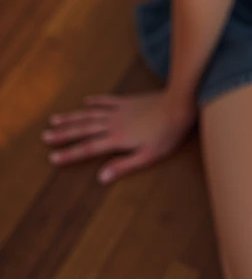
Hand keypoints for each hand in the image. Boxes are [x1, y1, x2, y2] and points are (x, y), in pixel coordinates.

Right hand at [41, 90, 196, 184]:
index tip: (52, 158)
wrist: (179, 104)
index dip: (69, 153)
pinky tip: (85, 101)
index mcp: (116, 139)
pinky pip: (106, 100)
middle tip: (44, 136)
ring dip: (71, 117)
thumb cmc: (167, 134)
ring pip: (89, 114)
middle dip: (63, 134)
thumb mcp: (148, 156)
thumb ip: (124, 166)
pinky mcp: (127, 100)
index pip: (88, 148)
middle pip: (83, 129)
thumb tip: (101, 178)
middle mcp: (113, 123)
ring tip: (54, 119)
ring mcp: (119, 110)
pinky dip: (94, 101)